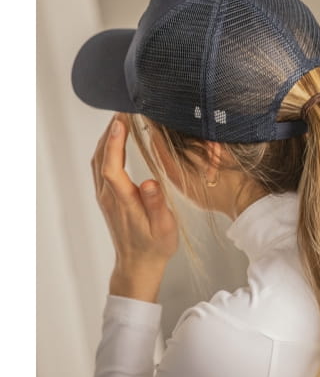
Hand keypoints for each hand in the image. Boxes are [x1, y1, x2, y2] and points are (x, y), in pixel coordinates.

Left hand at [91, 113, 178, 301]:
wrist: (137, 265)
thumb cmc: (154, 246)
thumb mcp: (164, 228)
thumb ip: (156, 204)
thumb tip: (148, 182)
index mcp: (123, 201)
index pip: (112, 166)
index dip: (114, 142)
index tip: (120, 121)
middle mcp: (109, 197)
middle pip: (100, 158)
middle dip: (109, 132)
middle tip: (123, 111)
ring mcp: (105, 197)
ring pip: (97, 161)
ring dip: (105, 139)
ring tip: (120, 121)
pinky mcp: (107, 198)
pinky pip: (100, 168)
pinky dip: (105, 149)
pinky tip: (115, 142)